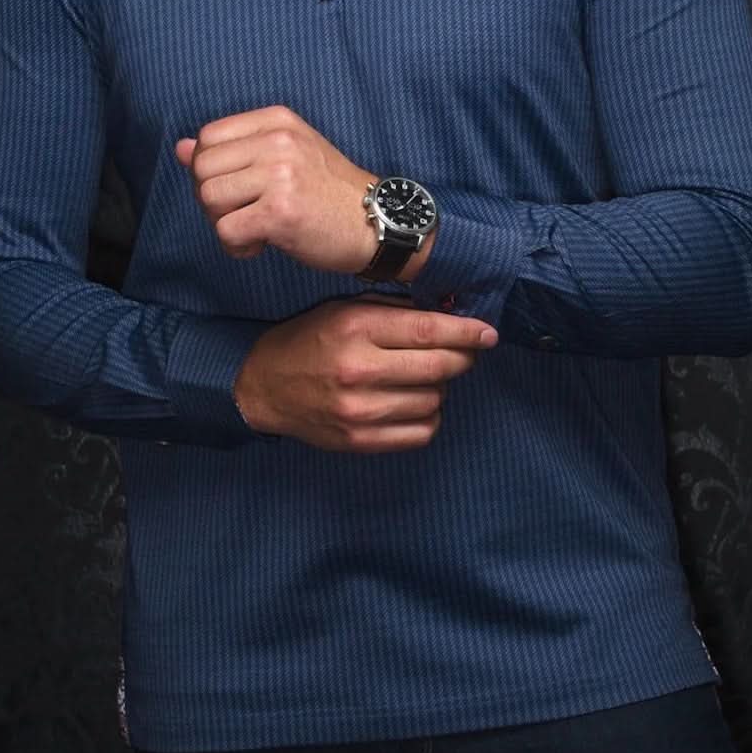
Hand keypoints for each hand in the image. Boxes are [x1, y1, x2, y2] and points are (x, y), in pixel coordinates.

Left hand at [176, 106, 377, 274]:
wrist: (377, 222)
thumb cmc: (329, 193)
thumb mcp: (286, 155)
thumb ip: (234, 149)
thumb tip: (180, 148)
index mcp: (277, 120)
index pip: (208, 137)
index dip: (210, 170)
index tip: (237, 189)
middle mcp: (278, 141)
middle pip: (202, 168)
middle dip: (212, 199)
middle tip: (243, 212)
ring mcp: (280, 175)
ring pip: (209, 199)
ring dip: (224, 224)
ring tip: (254, 229)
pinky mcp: (280, 212)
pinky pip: (226, 231)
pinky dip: (237, 247)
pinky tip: (261, 244)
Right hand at [233, 299, 497, 453]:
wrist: (263, 388)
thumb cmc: (309, 341)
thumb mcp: (344, 310)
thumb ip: (394, 311)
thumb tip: (448, 314)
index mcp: (355, 328)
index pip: (428, 331)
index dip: (466, 332)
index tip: (487, 334)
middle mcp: (358, 369)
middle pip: (438, 367)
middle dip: (462, 358)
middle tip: (464, 354)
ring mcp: (360, 411)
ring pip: (434, 400)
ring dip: (440, 388)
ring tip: (424, 378)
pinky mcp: (360, 442)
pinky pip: (421, 432)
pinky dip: (429, 417)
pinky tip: (415, 403)